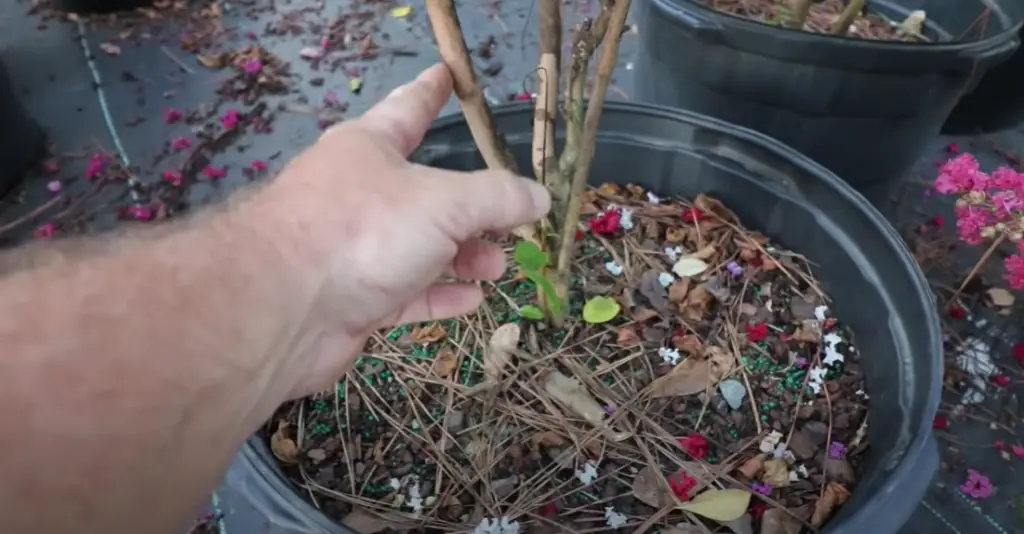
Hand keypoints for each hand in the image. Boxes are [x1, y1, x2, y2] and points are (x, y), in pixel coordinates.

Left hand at [254, 64, 550, 396]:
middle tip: (512, 219)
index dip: (432, 91)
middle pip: (423, 192)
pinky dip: (438, 294)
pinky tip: (472, 300)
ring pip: (418, 246)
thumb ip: (497, 198)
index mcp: (369, 149)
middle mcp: (357, 195)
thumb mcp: (444, 202)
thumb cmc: (363, 230)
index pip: (408, 109)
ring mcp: (352, 250)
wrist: (282, 309)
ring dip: (461, 255)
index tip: (448, 75)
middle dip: (470, 206)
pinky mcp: (351, 300)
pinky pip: (405, 292)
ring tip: (498, 266)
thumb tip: (540, 198)